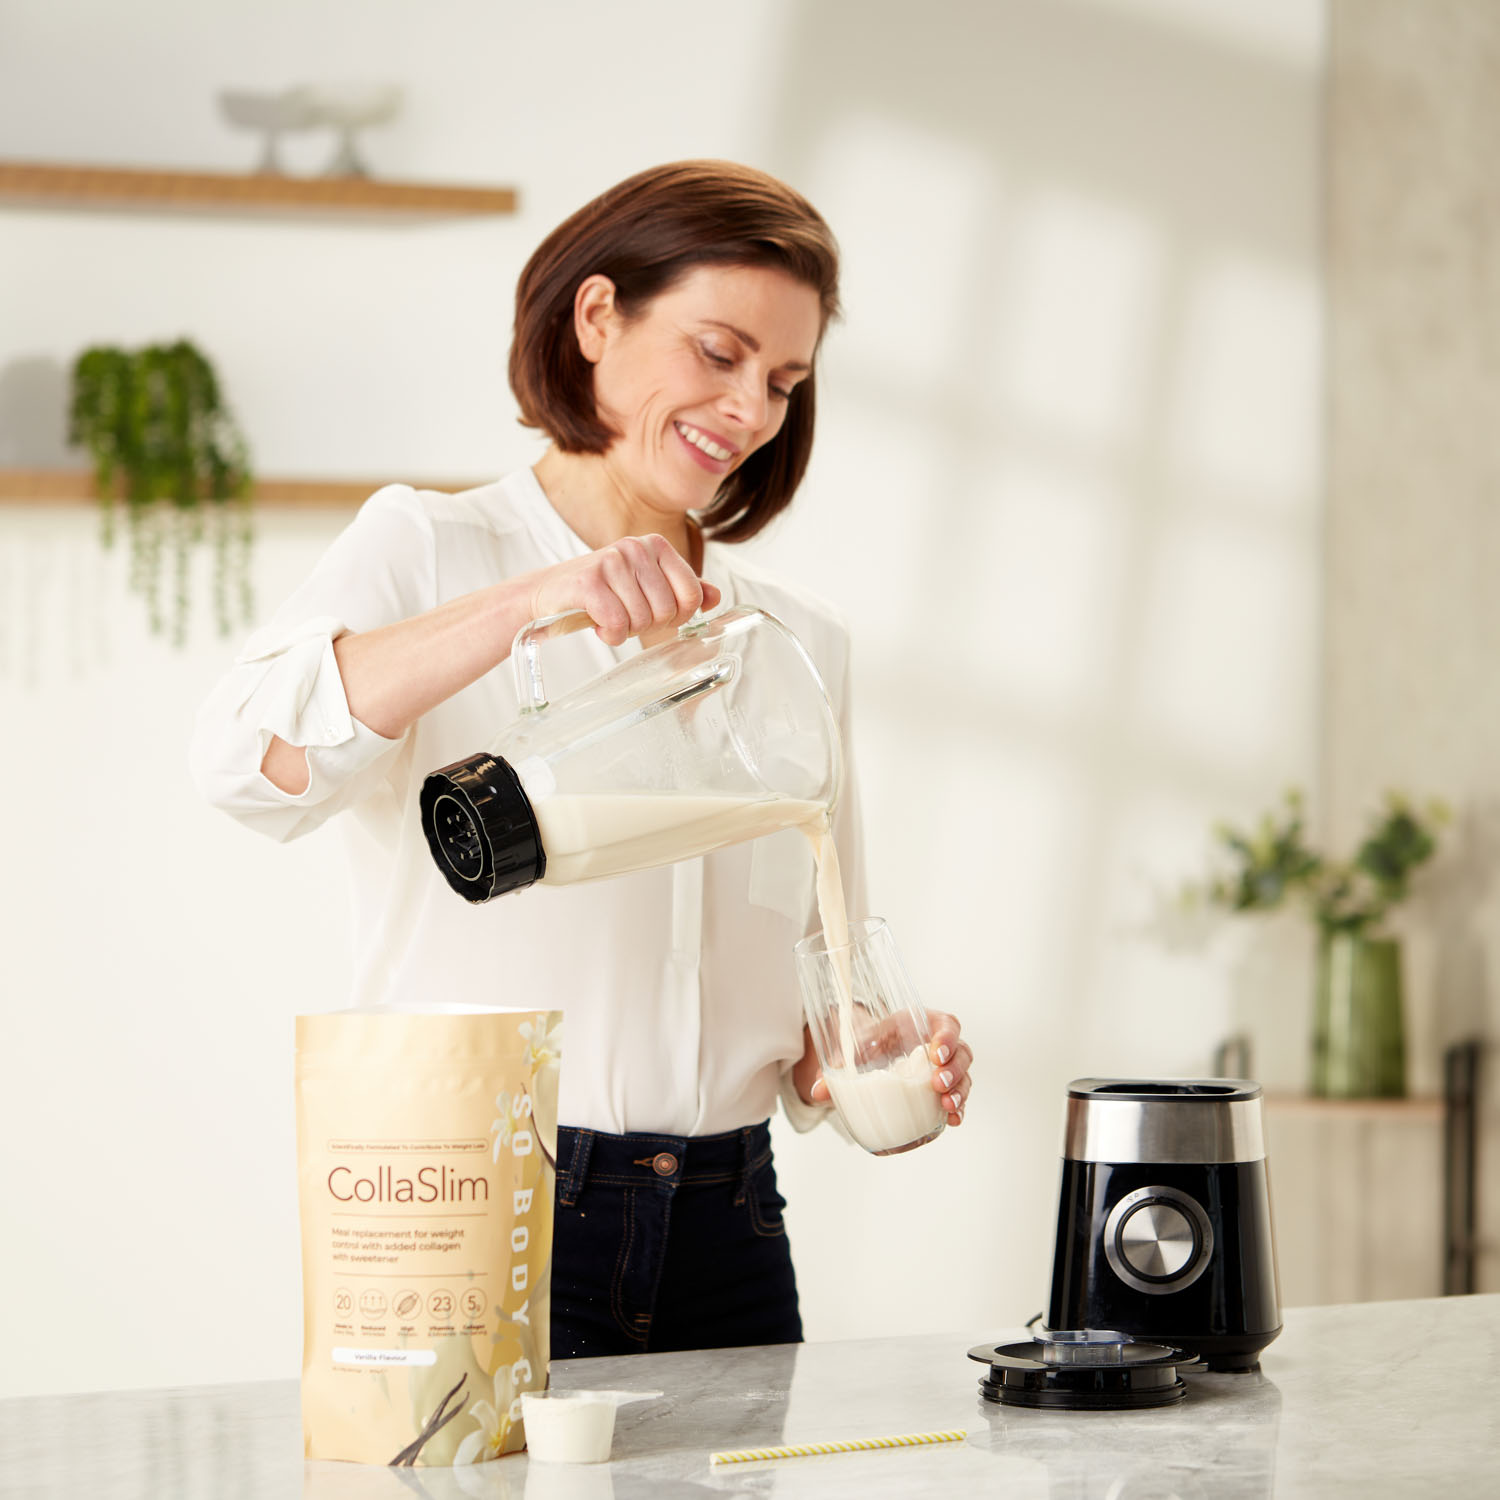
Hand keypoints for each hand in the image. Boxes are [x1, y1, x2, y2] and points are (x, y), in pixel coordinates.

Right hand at [525, 534, 720, 647]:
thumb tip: (715, 597)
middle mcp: (636, 547)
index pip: (692, 593)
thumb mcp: (646, 585)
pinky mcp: (588, 582)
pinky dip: (609, 634)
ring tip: (608, 617)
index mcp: (656, 545)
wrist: (548, 593)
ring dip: (625, 630)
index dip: (678, 616)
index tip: (655, 614)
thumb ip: (681, 589)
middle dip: (648, 625)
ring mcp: (612, 561)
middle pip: (668, 610)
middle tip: (626, 616)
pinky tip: (597, 623)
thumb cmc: (602, 591)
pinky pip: (616, 624)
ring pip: (642, 619)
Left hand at [792, 1012, 972, 1129]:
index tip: (935, 1052)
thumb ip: (838, 1067)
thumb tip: (818, 1091)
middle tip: (938, 1083)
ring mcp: (945, 1068)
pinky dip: (959, 1109)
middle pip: (962, 1051)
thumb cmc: (871, 1045)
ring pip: (964, 1076)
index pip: (947, 1024)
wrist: (873, 1055)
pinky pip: (960, 1098)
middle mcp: (939, 1045)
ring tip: (947, 1106)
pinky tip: (953, 1120)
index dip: (947, 1037)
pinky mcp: (944, 1090)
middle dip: (954, 1068)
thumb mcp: (856, 1049)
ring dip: (959, 1091)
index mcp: (922, 1024)